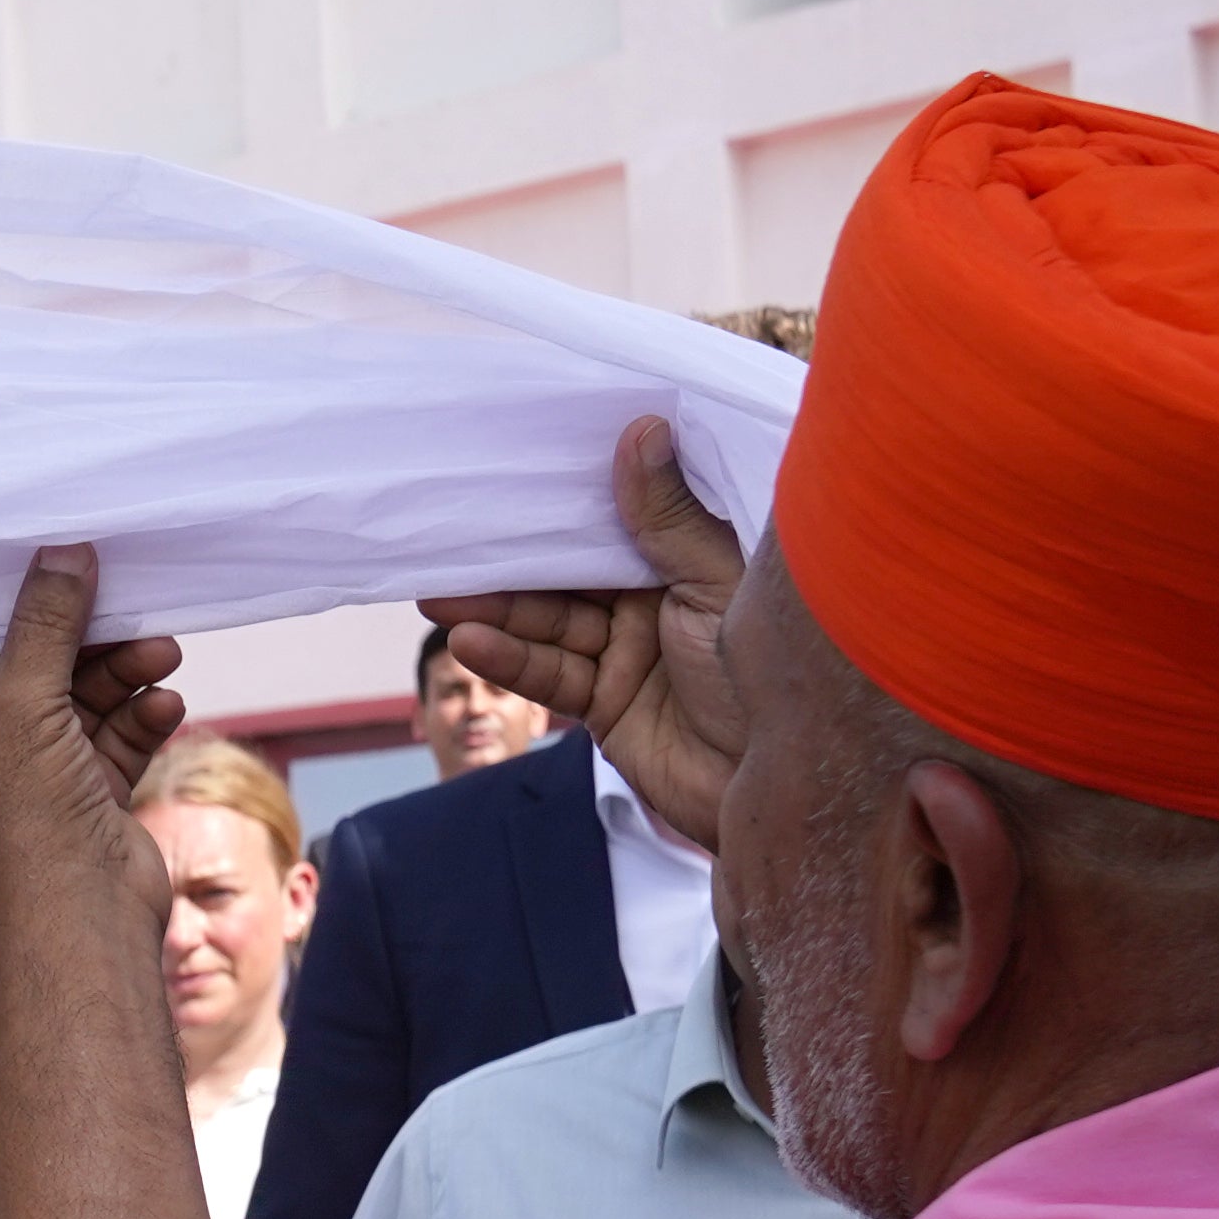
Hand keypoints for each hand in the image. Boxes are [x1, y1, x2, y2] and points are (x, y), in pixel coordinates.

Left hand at [0, 545, 188, 916]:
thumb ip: (42, 627)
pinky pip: (114, 741)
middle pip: (34, 673)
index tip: (61, 564)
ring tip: (162, 652)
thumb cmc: (25, 828)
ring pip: (82, 705)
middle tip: (128, 606)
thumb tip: (62, 553)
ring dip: (123, 676)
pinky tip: (167, 703)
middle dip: (86, 643)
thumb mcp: (23, 708)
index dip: (15, 611)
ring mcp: (35, 784)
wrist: (83, 927)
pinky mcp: (87, 802)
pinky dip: (140, 719)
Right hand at [425, 415, 745, 847]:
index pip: (620, 516)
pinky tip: (470, 640)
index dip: (569, 496)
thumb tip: (641, 430)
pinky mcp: (605, 705)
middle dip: (514, 556)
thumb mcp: (717, 585)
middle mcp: (656, 601)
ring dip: (495, 608)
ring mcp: (627, 653)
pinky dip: (509, 659)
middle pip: (572, 570)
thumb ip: (670, 518)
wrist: (779, 788)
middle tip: (452, 533)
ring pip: (550, 621)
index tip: (514, 467)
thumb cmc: (768, 679)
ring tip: (439, 592)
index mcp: (692, 559)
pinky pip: (550, 675)